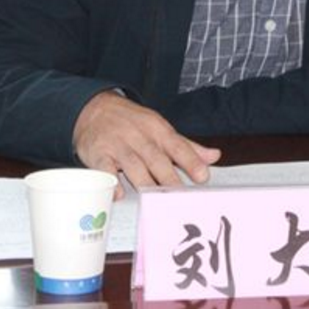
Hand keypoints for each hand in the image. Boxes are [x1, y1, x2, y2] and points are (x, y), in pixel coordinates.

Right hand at [72, 91, 220, 197]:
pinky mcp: (97, 154)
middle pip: (156, 158)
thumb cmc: (132, 122)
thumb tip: (214, 157)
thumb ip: (186, 146)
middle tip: (181, 197)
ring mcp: (117, 144)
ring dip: (144, 182)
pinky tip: (119, 194)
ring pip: (133, 165)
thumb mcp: (160, 128)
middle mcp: (138, 135)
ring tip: (156, 200)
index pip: (177, 145)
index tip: (203, 176)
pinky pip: (104, 169)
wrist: (94, 108)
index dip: (191, 161)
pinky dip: (111, 182)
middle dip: (169, 177)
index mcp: (157, 128)